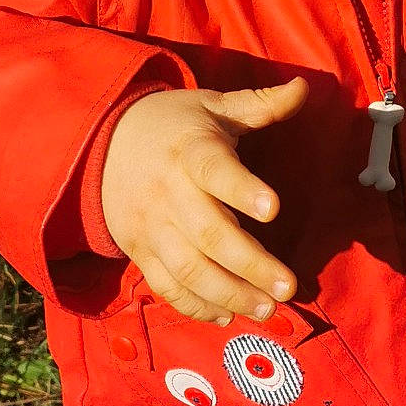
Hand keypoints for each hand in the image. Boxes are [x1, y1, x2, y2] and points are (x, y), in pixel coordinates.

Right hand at [101, 77, 308, 324]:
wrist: (101, 143)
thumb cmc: (173, 126)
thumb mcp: (211, 106)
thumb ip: (259, 104)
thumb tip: (304, 88)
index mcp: (190, 152)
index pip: (214, 171)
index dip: (243, 189)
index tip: (274, 208)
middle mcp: (168, 192)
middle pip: (209, 234)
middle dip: (251, 265)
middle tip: (288, 287)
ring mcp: (151, 227)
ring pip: (189, 269)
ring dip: (229, 294)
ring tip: (265, 310)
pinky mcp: (139, 251)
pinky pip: (165, 286)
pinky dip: (194, 306)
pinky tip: (225, 316)